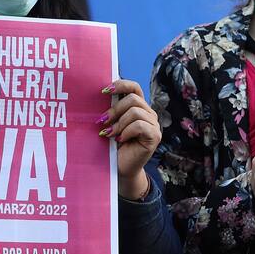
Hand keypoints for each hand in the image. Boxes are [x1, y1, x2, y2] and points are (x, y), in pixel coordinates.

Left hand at [98, 79, 161, 200]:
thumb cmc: (113, 146)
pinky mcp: (155, 136)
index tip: (104, 91)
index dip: (121, 85)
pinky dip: (126, 131)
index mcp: (138, 107)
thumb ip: (110, 111)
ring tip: (110, 134)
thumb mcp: (110, 125)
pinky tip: (120, 140)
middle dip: (115, 109)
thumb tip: (99, 96)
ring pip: (136, 112)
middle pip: (133, 99)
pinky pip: (140, 125)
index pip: (134, 88)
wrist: (120, 168)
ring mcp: (153, 125)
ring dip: (119, 123)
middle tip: (102, 121)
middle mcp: (148, 114)